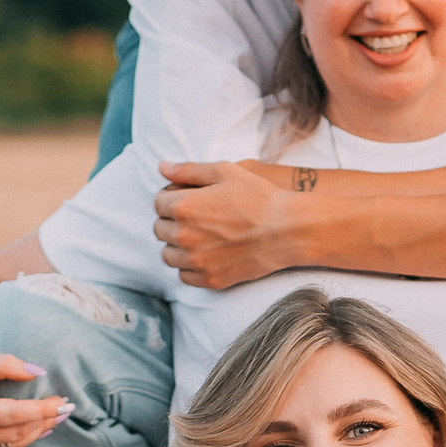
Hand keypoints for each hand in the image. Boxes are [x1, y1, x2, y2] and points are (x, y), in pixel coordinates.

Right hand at [0, 347, 71, 446]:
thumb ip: (7, 364)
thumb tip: (40, 373)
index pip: (16, 415)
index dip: (42, 409)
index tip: (64, 401)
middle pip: (18, 432)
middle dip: (45, 420)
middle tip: (66, 408)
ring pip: (14, 445)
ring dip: (37, 431)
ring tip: (56, 417)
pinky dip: (22, 439)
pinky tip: (38, 428)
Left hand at [153, 161, 300, 288]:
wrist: (287, 230)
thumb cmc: (258, 197)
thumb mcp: (224, 172)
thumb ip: (188, 170)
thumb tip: (162, 167)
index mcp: (184, 206)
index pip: (158, 203)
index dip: (171, 198)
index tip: (187, 199)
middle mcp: (185, 236)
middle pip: (160, 229)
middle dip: (172, 221)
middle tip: (195, 217)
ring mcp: (197, 261)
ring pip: (168, 255)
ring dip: (177, 245)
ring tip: (198, 237)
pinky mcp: (210, 279)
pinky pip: (184, 276)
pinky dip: (190, 266)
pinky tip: (205, 255)